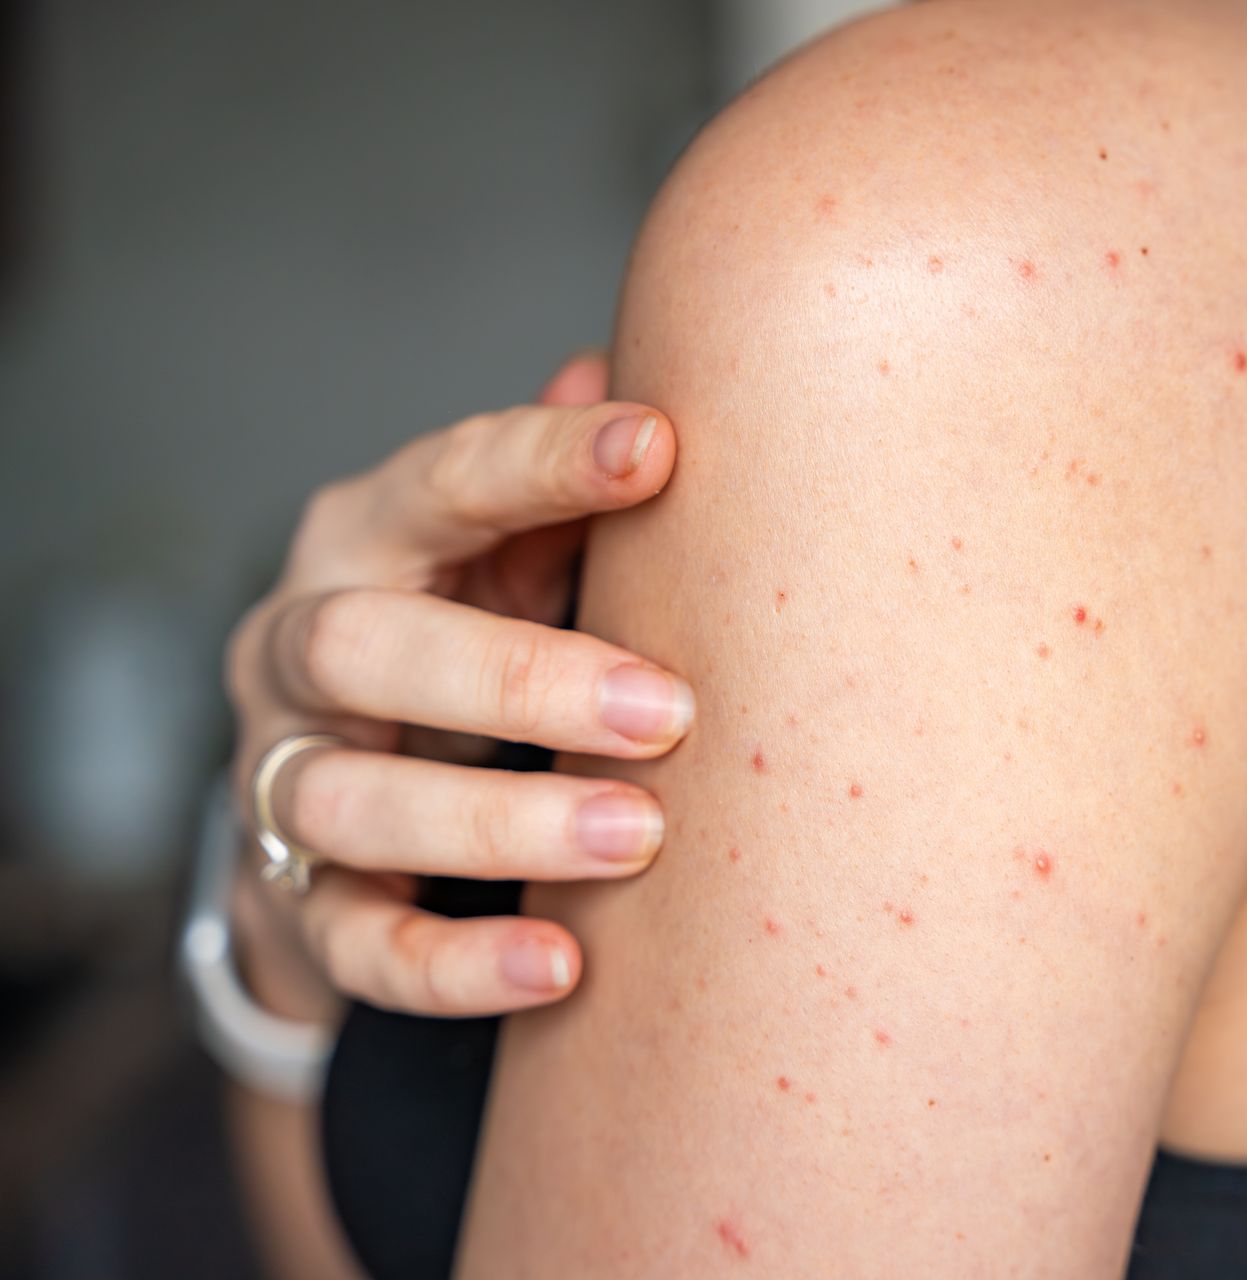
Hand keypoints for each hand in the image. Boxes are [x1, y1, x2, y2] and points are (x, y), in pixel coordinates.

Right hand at [223, 352, 691, 1019]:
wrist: (374, 793)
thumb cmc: (484, 632)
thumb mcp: (525, 550)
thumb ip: (577, 488)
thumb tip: (641, 377)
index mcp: (372, 535)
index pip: (443, 482)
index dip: (544, 462)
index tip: (661, 451)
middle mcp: (304, 644)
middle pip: (363, 644)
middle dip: (519, 676)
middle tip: (667, 709)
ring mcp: (287, 773)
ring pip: (350, 798)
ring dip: (498, 820)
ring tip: (636, 837)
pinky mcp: (303, 899)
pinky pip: (355, 942)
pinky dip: (454, 964)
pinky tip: (561, 966)